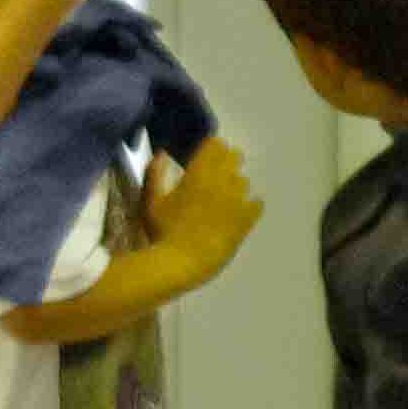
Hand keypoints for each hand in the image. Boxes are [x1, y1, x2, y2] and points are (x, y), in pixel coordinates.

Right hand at [151, 139, 263, 272]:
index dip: (212, 148)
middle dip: (227, 161)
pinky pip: (257, 204)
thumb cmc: (161, 233)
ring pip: (244, 180)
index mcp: (197, 173)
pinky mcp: (246, 220)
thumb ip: (155, 174)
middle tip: (217, 174)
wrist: (180, 263)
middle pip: (234, 157)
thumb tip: (162, 153)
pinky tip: (241, 213)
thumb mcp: (150, 202)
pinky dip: (251, 205)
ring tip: (225, 197)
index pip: (215, 145)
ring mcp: (236, 200)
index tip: (207, 154)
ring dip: (236, 185)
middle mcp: (220, 181)